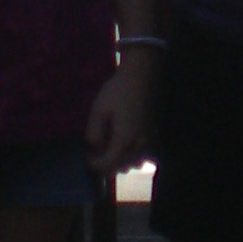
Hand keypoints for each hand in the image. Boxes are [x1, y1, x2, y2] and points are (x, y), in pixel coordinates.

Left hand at [86, 48, 161, 176]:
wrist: (143, 74)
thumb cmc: (118, 90)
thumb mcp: (99, 109)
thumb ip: (94, 131)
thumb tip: (92, 147)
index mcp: (124, 139)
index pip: (107, 164)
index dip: (94, 164)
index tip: (87, 155)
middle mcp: (139, 144)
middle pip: (121, 167)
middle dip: (107, 164)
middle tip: (97, 152)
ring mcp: (149, 140)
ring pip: (134, 163)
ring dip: (121, 161)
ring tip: (110, 148)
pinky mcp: (154, 134)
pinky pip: (144, 155)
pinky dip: (133, 155)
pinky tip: (125, 144)